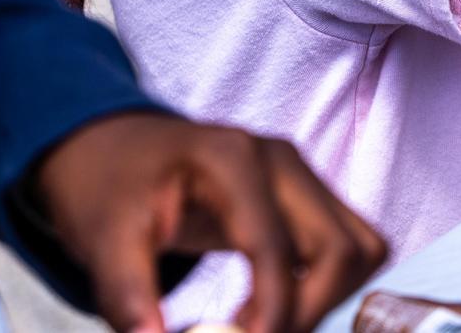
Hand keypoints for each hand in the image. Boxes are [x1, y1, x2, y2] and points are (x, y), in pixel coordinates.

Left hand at [33, 113, 386, 332]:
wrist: (115, 145)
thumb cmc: (108, 184)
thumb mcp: (100, 238)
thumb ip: (127, 295)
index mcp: (234, 161)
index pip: (277, 248)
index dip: (272, 315)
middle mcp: (283, 162)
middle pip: (343, 248)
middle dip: (310, 313)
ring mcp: (302, 175)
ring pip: (360, 248)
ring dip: (326, 299)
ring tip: (262, 326)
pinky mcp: (306, 194)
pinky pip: (346, 245)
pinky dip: (323, 286)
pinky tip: (268, 307)